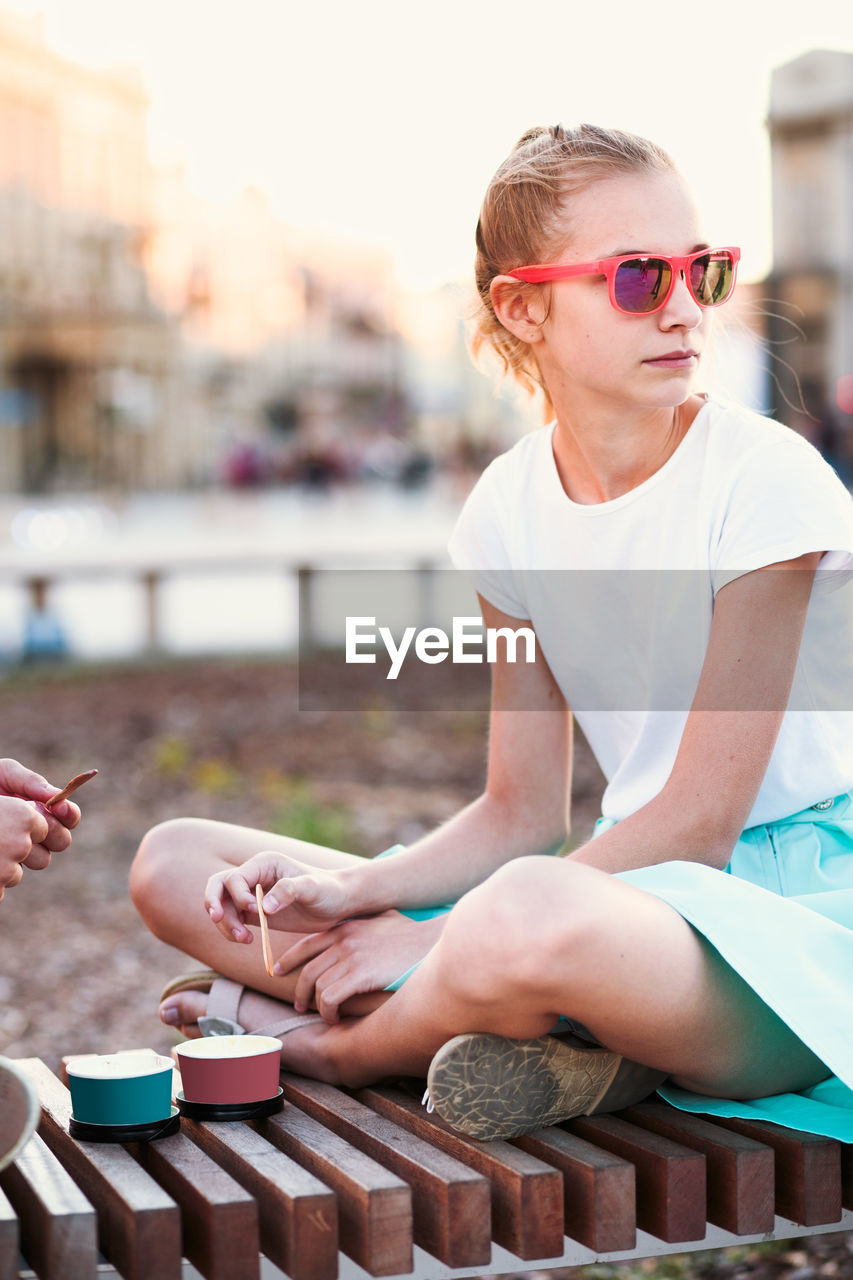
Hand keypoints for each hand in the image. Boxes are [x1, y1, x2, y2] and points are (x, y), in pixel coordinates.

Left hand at [0, 759, 81, 895]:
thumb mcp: (5, 774)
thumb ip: (31, 781)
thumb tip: (56, 796)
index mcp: (41, 810)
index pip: (69, 818)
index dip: (69, 815)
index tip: (58, 808)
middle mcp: (35, 834)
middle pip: (62, 842)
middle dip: (53, 832)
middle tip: (34, 819)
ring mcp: (19, 852)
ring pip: (42, 859)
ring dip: (30, 847)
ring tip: (7, 832)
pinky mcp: (4, 867)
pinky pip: (16, 872)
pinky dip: (9, 860)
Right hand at [204, 851, 352, 943]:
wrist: (339, 904)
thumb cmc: (329, 890)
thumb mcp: (313, 888)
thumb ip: (289, 891)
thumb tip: (263, 907)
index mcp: (265, 863)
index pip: (235, 878)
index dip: (238, 896)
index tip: (255, 911)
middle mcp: (254, 876)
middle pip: (218, 885)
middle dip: (213, 903)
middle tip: (217, 920)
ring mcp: (252, 894)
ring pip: (222, 906)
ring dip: (225, 923)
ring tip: (244, 939)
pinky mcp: (255, 913)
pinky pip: (232, 920)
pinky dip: (232, 931)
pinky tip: (247, 940)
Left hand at [274, 911, 445, 1021]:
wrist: (431, 941)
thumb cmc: (412, 934)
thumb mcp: (383, 920)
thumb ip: (366, 924)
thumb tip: (362, 927)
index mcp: (346, 927)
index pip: (307, 944)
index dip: (289, 960)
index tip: (277, 972)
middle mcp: (344, 940)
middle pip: (307, 970)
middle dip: (299, 992)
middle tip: (300, 1006)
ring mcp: (351, 957)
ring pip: (318, 987)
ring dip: (317, 1007)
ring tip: (324, 1017)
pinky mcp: (361, 975)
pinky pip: (331, 998)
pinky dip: (329, 1012)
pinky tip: (336, 1019)